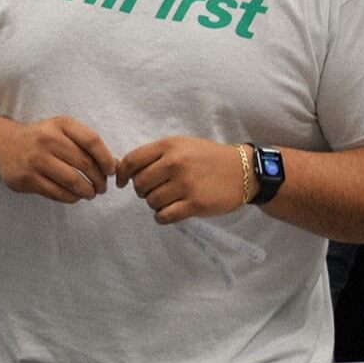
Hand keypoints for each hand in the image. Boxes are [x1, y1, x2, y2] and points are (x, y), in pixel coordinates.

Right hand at [0, 116, 116, 202]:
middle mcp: (47, 139)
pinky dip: (72, 198)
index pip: (91, 140)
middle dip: (99, 179)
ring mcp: (36, 160)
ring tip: (91, 193)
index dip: (106, 158)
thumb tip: (114, 164)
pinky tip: (75, 196)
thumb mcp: (61, 130)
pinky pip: (57, 193)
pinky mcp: (27, 179)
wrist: (4, 146)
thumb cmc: (41, 139)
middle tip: (102, 187)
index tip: (111, 170)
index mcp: (60, 124)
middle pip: (85, 163)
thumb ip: (85, 143)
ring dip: (87, 191)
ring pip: (72, 181)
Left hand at [117, 137, 244, 222]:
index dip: (121, 174)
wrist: (243, 170)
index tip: (121, 182)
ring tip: (169, 199)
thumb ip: (155, 154)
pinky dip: (163, 216)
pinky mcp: (195, 204)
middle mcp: (175, 163)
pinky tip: (172, 210)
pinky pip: (164, 216)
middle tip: (155, 190)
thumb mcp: (182, 145)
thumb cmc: (208, 157)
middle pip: (139, 184)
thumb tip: (123, 169)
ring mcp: (185, 184)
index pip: (132, 161)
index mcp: (169, 146)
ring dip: (155, 204)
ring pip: (151, 202)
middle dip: (142, 190)